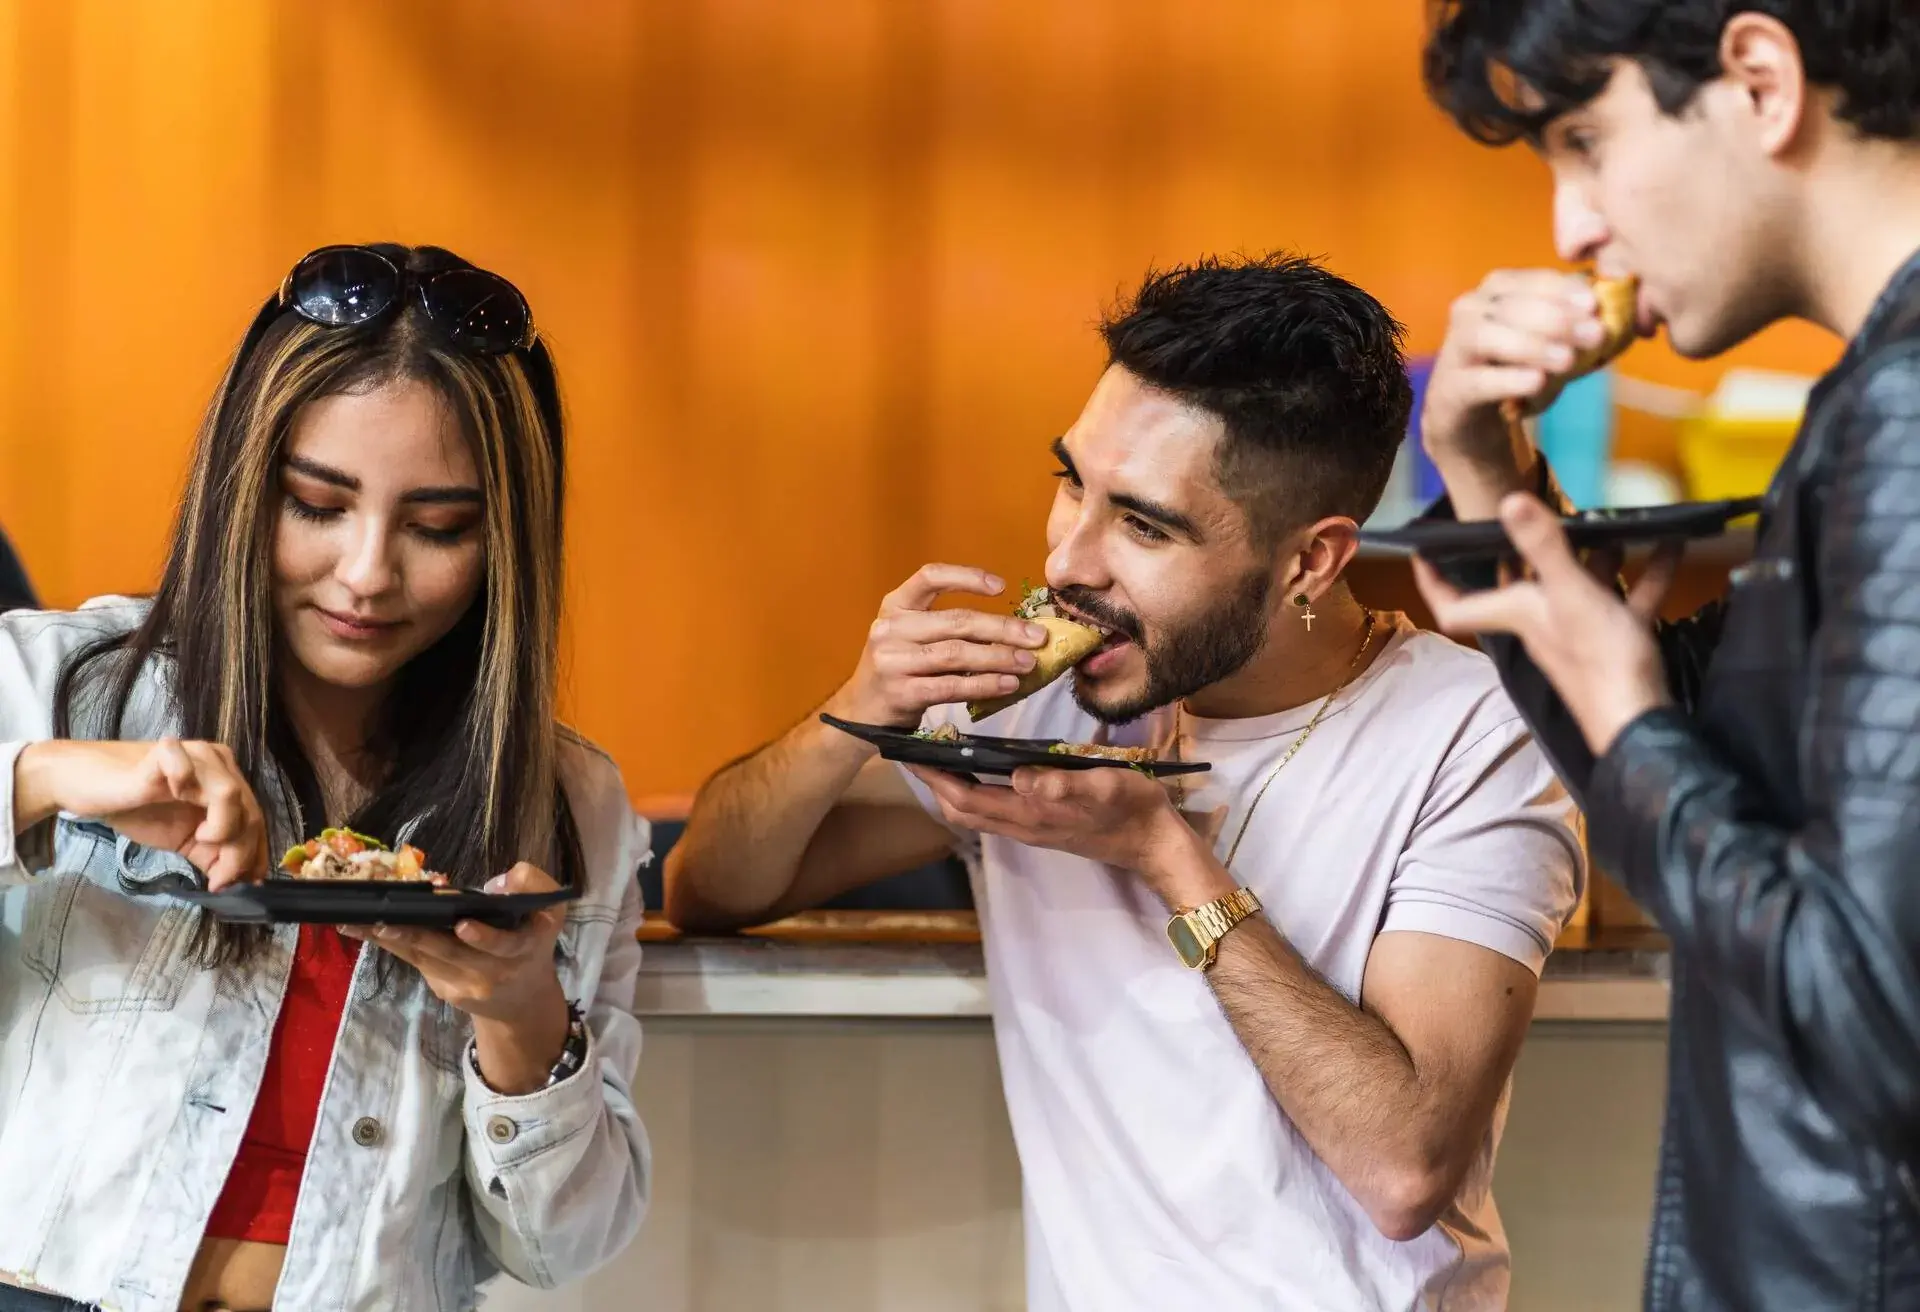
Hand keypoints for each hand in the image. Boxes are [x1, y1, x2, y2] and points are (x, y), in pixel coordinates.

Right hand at [14, 737, 269, 888]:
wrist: (86, 785)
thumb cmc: (136, 808)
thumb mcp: (183, 838)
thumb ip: (212, 856)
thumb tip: (238, 882)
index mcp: (228, 781)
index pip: (256, 819)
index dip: (256, 854)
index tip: (248, 885)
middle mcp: (218, 763)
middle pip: (249, 812)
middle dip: (240, 854)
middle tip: (219, 880)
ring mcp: (194, 754)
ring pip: (232, 794)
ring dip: (224, 829)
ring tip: (201, 840)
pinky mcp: (165, 752)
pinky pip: (187, 766)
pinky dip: (187, 785)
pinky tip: (176, 797)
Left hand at [344, 862, 566, 1024]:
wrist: (522, 1001)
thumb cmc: (532, 939)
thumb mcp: (549, 910)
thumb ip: (533, 886)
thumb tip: (497, 883)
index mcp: (525, 947)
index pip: (505, 944)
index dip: (484, 937)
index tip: (463, 925)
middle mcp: (493, 971)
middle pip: (451, 953)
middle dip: (417, 936)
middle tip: (385, 921)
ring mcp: (465, 984)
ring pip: (423, 956)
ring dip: (388, 938)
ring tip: (354, 923)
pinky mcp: (444, 989)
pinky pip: (415, 961)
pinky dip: (389, 943)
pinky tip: (361, 929)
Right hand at [827, 563, 1049, 727]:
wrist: (859, 713)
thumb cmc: (897, 670)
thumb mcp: (911, 638)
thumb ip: (948, 628)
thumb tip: (1012, 630)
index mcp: (895, 606)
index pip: (930, 577)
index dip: (966, 577)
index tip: (1001, 586)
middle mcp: (890, 629)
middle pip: (956, 621)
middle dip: (1002, 627)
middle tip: (1037, 636)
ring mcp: (892, 661)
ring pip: (957, 653)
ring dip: (999, 657)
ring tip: (1029, 663)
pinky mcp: (901, 692)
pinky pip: (952, 685)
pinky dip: (984, 684)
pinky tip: (1008, 684)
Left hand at [908, 763, 1219, 905]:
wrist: (1155, 843)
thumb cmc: (1133, 808)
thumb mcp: (1105, 786)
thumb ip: (1063, 783)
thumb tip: (1020, 776)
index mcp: (1032, 814)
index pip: (968, 799)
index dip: (936, 779)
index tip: (912, 754)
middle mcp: (1023, 826)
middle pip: (961, 811)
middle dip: (933, 784)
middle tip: (913, 752)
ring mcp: (1031, 829)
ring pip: (975, 814)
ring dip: (949, 790)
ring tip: (936, 758)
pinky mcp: (1040, 827)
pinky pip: (992, 812)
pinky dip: (972, 793)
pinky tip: (975, 772)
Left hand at [1411, 493, 1677, 754]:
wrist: (1642, 723)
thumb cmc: (1599, 660)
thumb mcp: (1570, 594)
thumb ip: (1543, 548)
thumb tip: (1509, 500)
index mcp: (1516, 614)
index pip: (1454, 605)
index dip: (1433, 581)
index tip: (1423, 549)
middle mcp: (1539, 624)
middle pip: (1521, 585)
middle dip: (1527, 551)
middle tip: (1537, 512)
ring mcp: (1578, 635)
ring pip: (1579, 588)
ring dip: (1595, 558)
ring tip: (1613, 524)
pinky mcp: (1616, 644)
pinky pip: (1627, 601)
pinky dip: (1646, 575)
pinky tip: (1671, 545)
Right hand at [1423, 270, 1624, 503]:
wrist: (1468, 415)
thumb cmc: (1515, 368)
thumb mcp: (1548, 340)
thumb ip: (1576, 323)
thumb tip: (1620, 313)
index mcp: (1496, 291)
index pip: (1530, 280)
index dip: (1562, 290)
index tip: (1594, 304)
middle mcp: (1469, 311)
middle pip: (1511, 307)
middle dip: (1557, 319)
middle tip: (1595, 335)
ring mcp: (1455, 349)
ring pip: (1488, 337)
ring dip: (1532, 345)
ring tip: (1567, 361)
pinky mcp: (1450, 388)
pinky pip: (1479, 380)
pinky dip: (1509, 380)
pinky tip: (1537, 383)